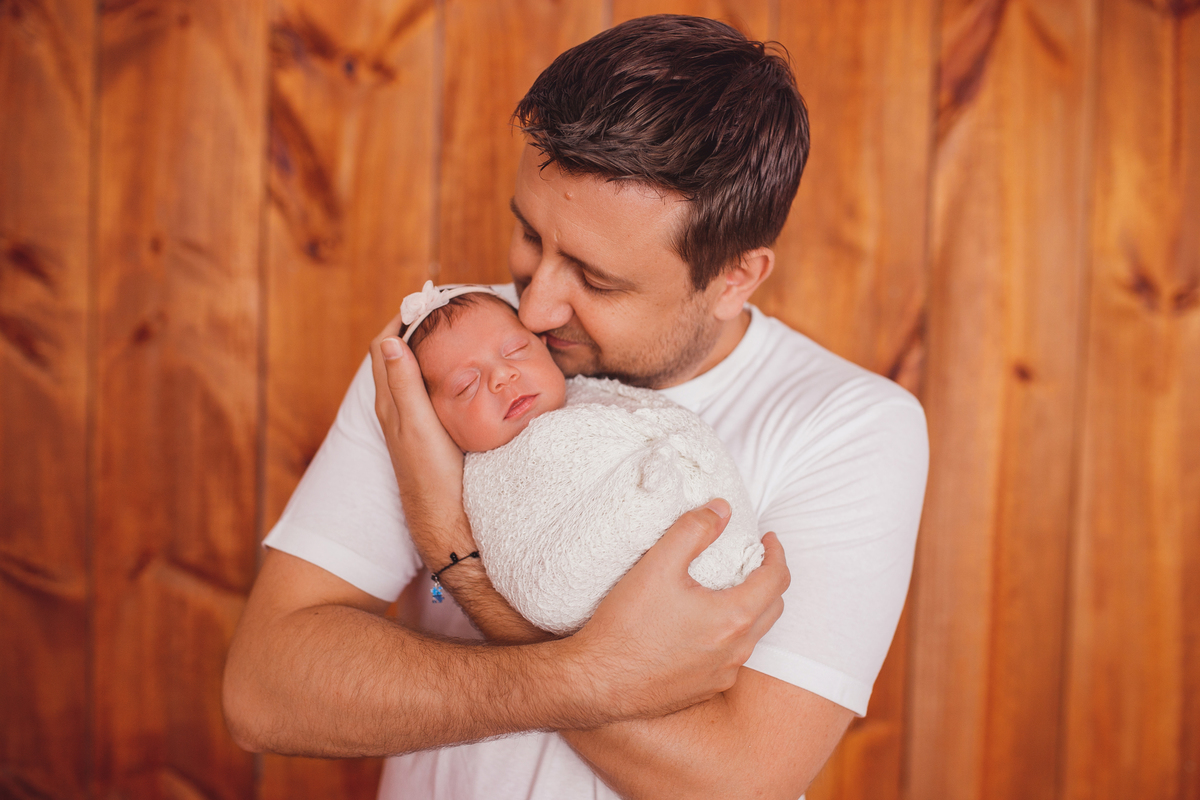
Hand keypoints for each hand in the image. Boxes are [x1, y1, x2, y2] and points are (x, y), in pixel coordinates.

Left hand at [370, 315, 476, 560]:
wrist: (445, 518)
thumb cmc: (432, 473)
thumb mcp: (418, 424)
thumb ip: (404, 384)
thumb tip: (390, 340)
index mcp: (390, 401)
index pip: (385, 345)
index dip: (402, 318)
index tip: (426, 299)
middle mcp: (395, 408)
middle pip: (398, 355)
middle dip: (417, 328)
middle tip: (447, 308)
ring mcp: (411, 421)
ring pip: (414, 373)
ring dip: (429, 349)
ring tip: (456, 331)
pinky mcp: (427, 432)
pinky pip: (428, 390)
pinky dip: (440, 371)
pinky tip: (463, 372)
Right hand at [569, 499, 789, 720]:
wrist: (597, 683)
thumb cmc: (627, 626)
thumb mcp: (658, 565)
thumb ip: (694, 530)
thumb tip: (722, 509)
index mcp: (734, 618)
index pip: (777, 579)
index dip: (777, 554)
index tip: (768, 539)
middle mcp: (736, 651)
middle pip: (773, 608)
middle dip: (769, 580)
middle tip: (752, 561)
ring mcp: (722, 675)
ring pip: (753, 636)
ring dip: (750, 609)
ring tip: (728, 590)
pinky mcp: (704, 690)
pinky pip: (730, 659)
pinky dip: (729, 636)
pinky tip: (703, 626)